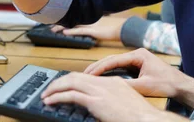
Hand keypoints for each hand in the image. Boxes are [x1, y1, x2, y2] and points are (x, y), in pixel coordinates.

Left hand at [41, 72, 186, 121]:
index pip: (87, 76)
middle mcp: (105, 82)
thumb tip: (102, 106)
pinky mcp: (96, 102)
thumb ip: (112, 100)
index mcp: (113, 82)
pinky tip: (50, 101)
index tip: (63, 86)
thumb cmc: (139, 115)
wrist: (146, 119)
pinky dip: (58, 97)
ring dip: (55, 88)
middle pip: (76, 75)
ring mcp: (100, 91)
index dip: (72, 80)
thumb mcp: (125, 102)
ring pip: (70, 82)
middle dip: (60, 81)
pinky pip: (71, 95)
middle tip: (49, 89)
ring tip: (46, 95)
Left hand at [50, 16, 125, 41]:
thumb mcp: (103, 24)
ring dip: (62, 27)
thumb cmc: (115, 28)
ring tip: (53, 29)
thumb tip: (90, 26)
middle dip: (60, 21)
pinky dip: (72, 31)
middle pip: (72, 19)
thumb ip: (95, 24)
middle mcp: (89, 20)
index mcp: (91, 18)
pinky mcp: (94, 31)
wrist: (122, 29)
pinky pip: (80, 31)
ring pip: (74, 24)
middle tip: (50, 23)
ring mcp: (91, 25)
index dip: (65, 17)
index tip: (56, 18)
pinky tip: (64, 33)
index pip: (75, 16)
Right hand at [84, 48, 193, 108]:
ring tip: (89, 76)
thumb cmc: (166, 83)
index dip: (100, 67)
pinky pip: (121, 67)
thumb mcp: (144, 86)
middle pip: (112, 59)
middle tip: (83, 74)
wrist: (180, 85)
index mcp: (138, 54)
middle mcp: (137, 53)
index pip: (114, 59)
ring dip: (103, 69)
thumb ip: (126, 85)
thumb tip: (109, 87)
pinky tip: (102, 78)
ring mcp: (138, 59)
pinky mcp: (139, 65)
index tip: (88, 74)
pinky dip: (111, 71)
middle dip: (98, 67)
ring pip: (115, 62)